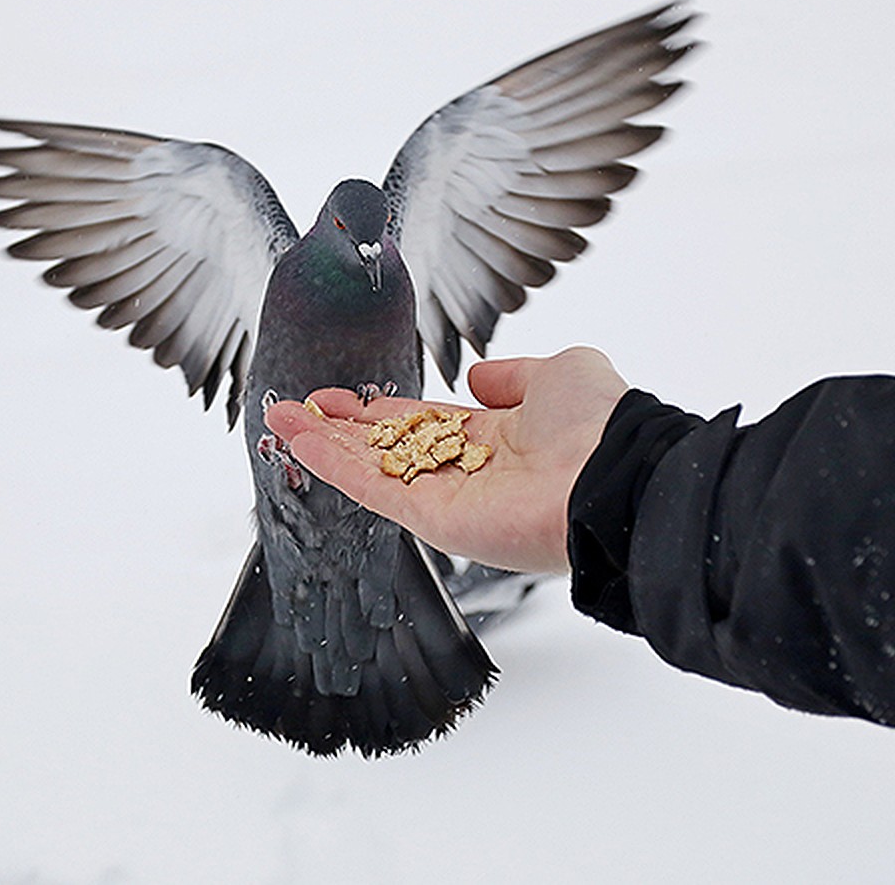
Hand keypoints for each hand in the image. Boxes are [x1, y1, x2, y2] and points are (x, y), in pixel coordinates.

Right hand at [265, 347, 627, 572]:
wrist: (613, 473)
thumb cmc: (598, 424)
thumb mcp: (558, 372)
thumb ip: (513, 375)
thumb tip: (479, 379)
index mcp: (498, 438)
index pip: (424, 423)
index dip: (381, 410)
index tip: (344, 397)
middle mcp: (470, 471)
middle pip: (389, 448)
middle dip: (341, 428)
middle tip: (298, 407)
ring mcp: (450, 498)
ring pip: (372, 469)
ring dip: (323, 444)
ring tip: (281, 417)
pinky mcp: (436, 521)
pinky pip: (374, 489)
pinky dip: (332, 465)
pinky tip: (298, 440)